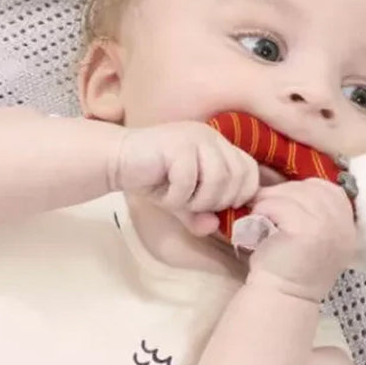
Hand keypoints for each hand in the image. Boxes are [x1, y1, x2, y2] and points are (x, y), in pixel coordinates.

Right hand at [112, 121, 259, 236]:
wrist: (115, 160)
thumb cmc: (150, 178)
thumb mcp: (181, 201)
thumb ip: (200, 214)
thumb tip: (214, 227)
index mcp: (218, 146)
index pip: (250, 171)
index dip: (239, 195)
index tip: (216, 208)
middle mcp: (211, 138)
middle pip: (237, 178)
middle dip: (216, 202)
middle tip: (192, 205)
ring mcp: (195, 138)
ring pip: (217, 180)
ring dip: (197, 201)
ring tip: (177, 201)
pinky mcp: (177, 145)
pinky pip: (189, 182)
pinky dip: (176, 197)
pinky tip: (163, 195)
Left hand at [243, 178, 357, 301]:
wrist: (281, 298)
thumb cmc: (288, 268)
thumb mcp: (312, 240)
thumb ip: (313, 215)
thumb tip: (289, 185)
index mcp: (347, 228)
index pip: (331, 191)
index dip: (305, 189)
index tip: (283, 198)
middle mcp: (343, 227)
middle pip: (314, 189)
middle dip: (285, 190)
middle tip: (263, 200)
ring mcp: (328, 228)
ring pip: (297, 194)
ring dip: (272, 198)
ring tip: (258, 210)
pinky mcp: (308, 232)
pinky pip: (283, 206)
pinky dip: (266, 207)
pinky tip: (256, 218)